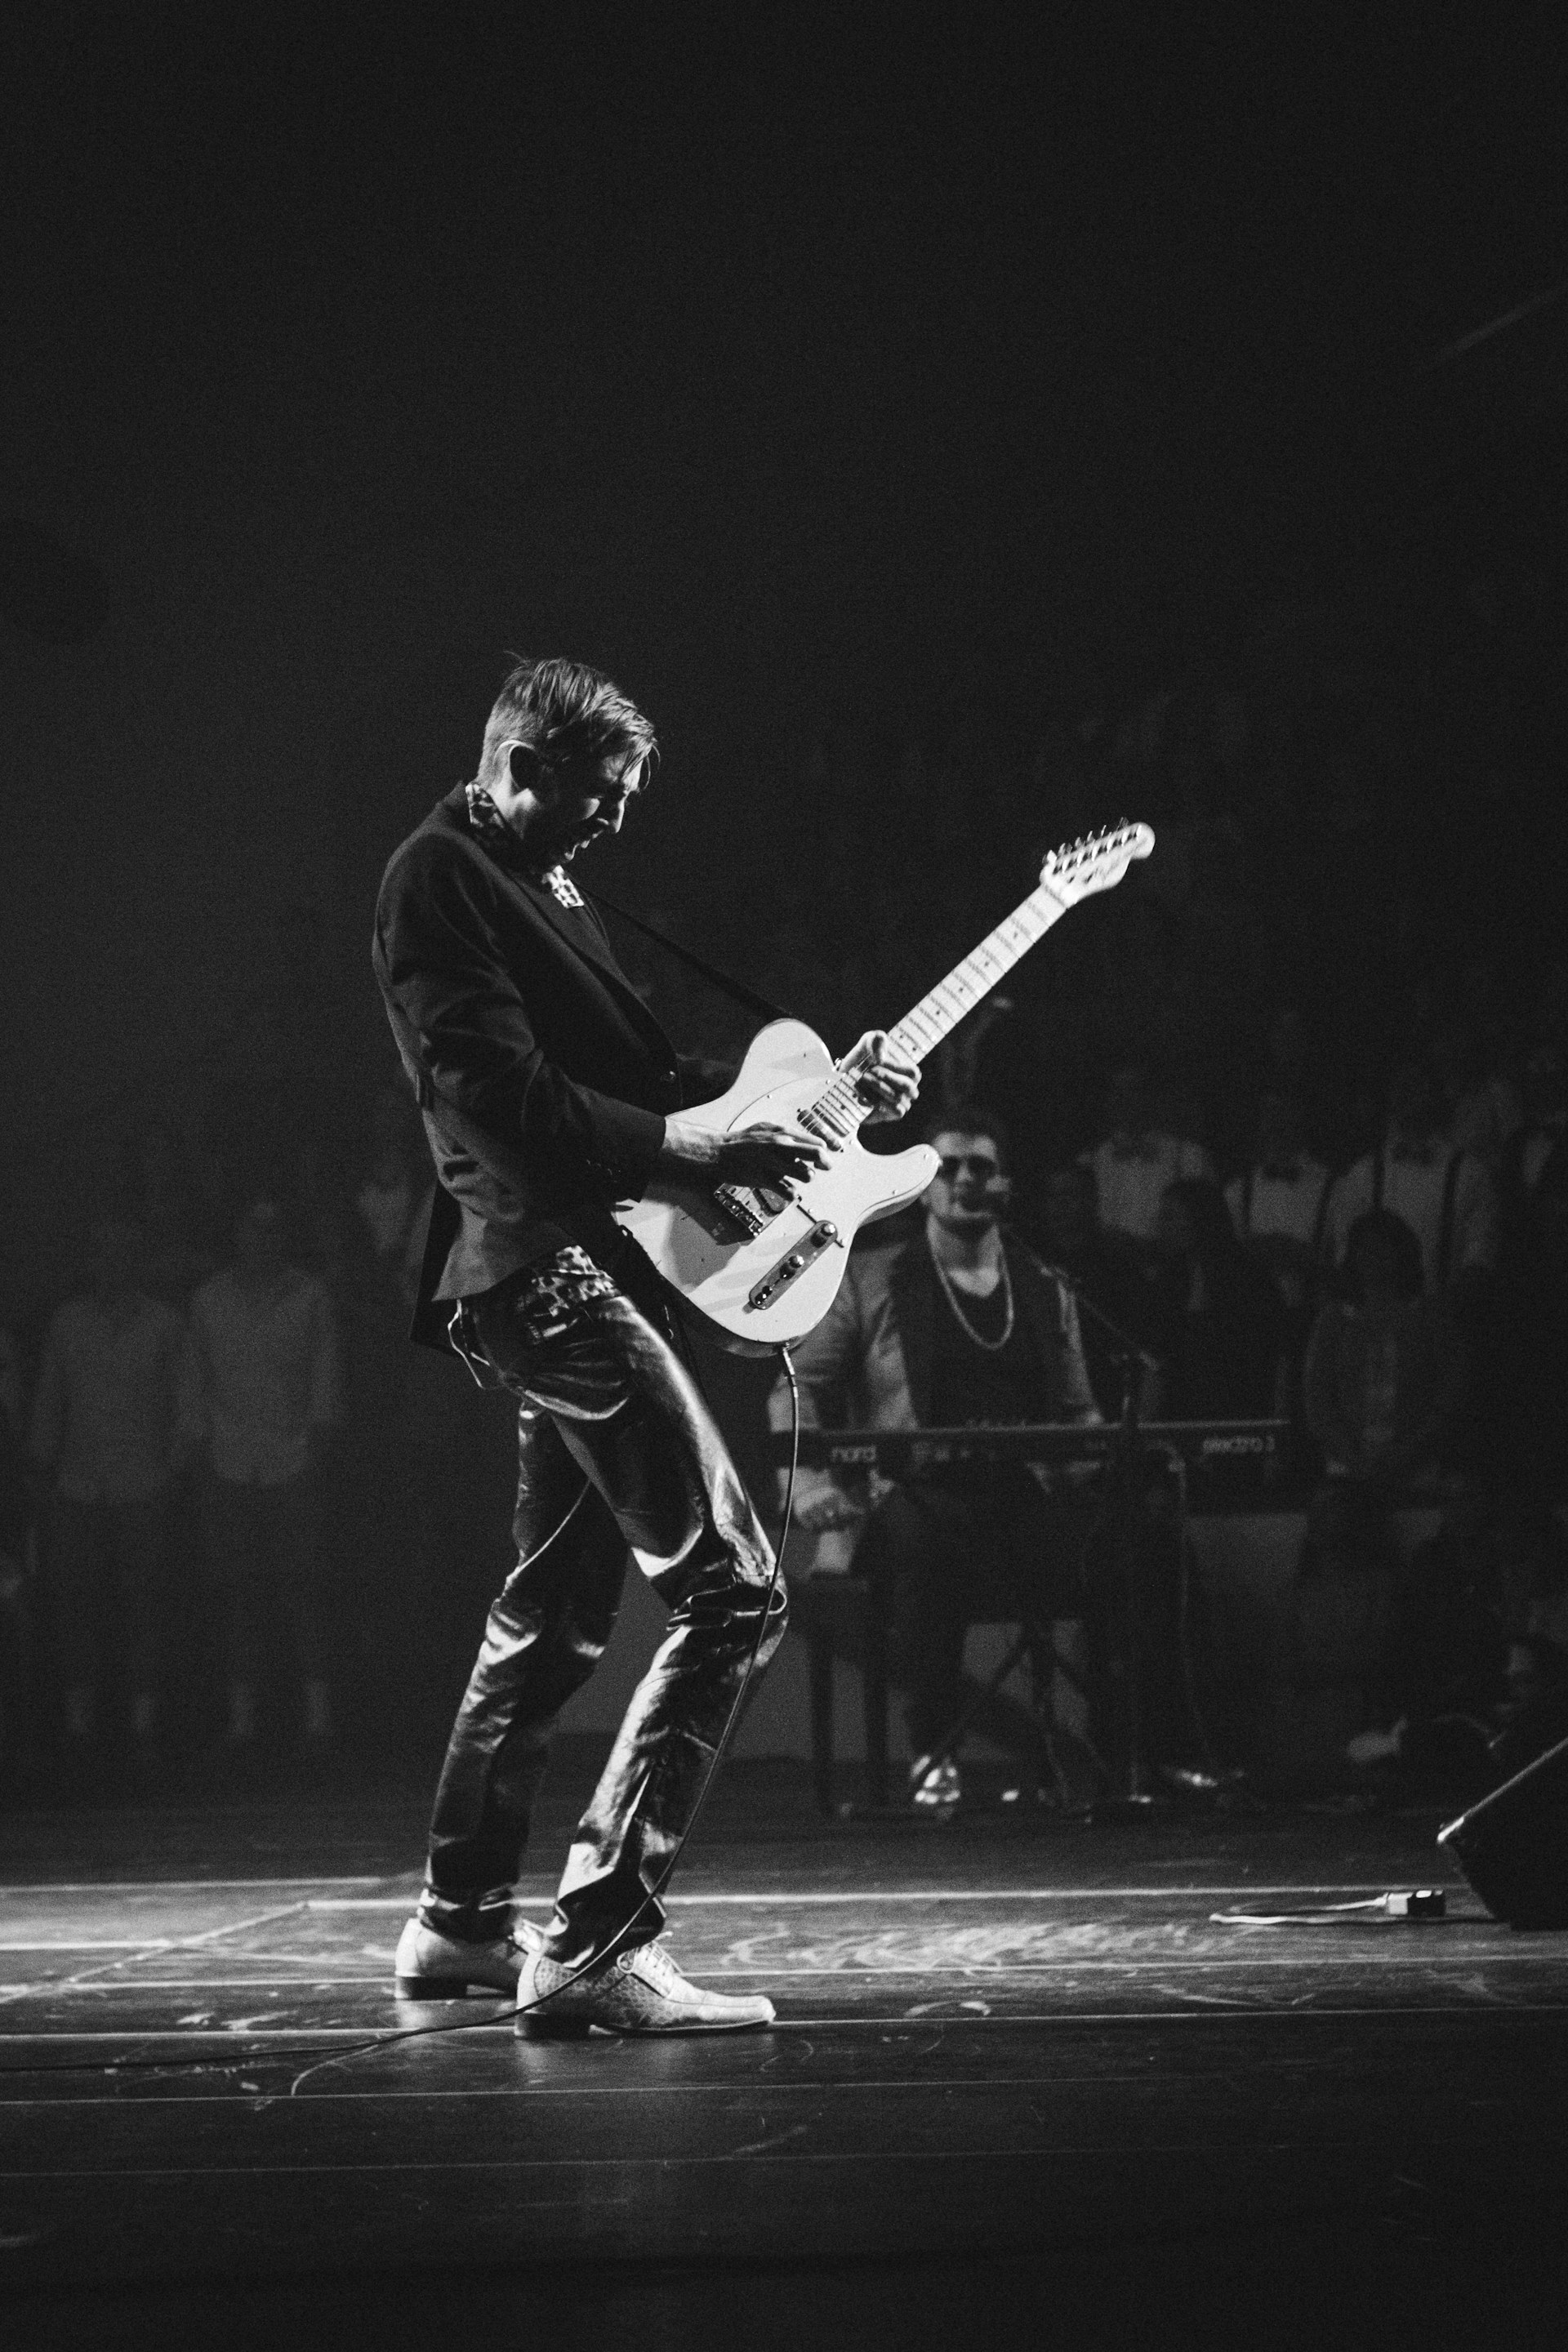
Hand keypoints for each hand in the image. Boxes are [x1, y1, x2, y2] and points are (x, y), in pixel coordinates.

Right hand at [659, 1115, 828, 1189]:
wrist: (719, 1152)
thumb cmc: (742, 1141)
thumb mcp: (766, 1128)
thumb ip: (787, 1134)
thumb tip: (806, 1140)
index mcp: (783, 1132)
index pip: (817, 1141)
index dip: (825, 1150)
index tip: (826, 1156)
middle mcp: (781, 1146)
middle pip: (817, 1155)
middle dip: (825, 1163)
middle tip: (825, 1167)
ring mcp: (774, 1163)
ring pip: (806, 1175)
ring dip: (805, 1178)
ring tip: (797, 1176)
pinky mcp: (765, 1179)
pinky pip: (789, 1191)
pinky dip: (791, 1193)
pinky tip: (786, 1189)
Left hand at [839, 1030, 920, 1125]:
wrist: (848, 1076)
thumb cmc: (865, 1056)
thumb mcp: (870, 1041)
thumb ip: (876, 1041)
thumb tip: (880, 1058)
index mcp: (909, 1072)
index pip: (912, 1072)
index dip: (895, 1067)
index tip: (876, 1061)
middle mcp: (909, 1089)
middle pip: (907, 1086)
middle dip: (886, 1078)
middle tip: (866, 1073)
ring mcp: (901, 1103)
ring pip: (897, 1099)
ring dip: (877, 1089)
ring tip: (860, 1081)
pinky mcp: (889, 1115)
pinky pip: (889, 1112)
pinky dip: (874, 1103)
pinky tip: (860, 1097)